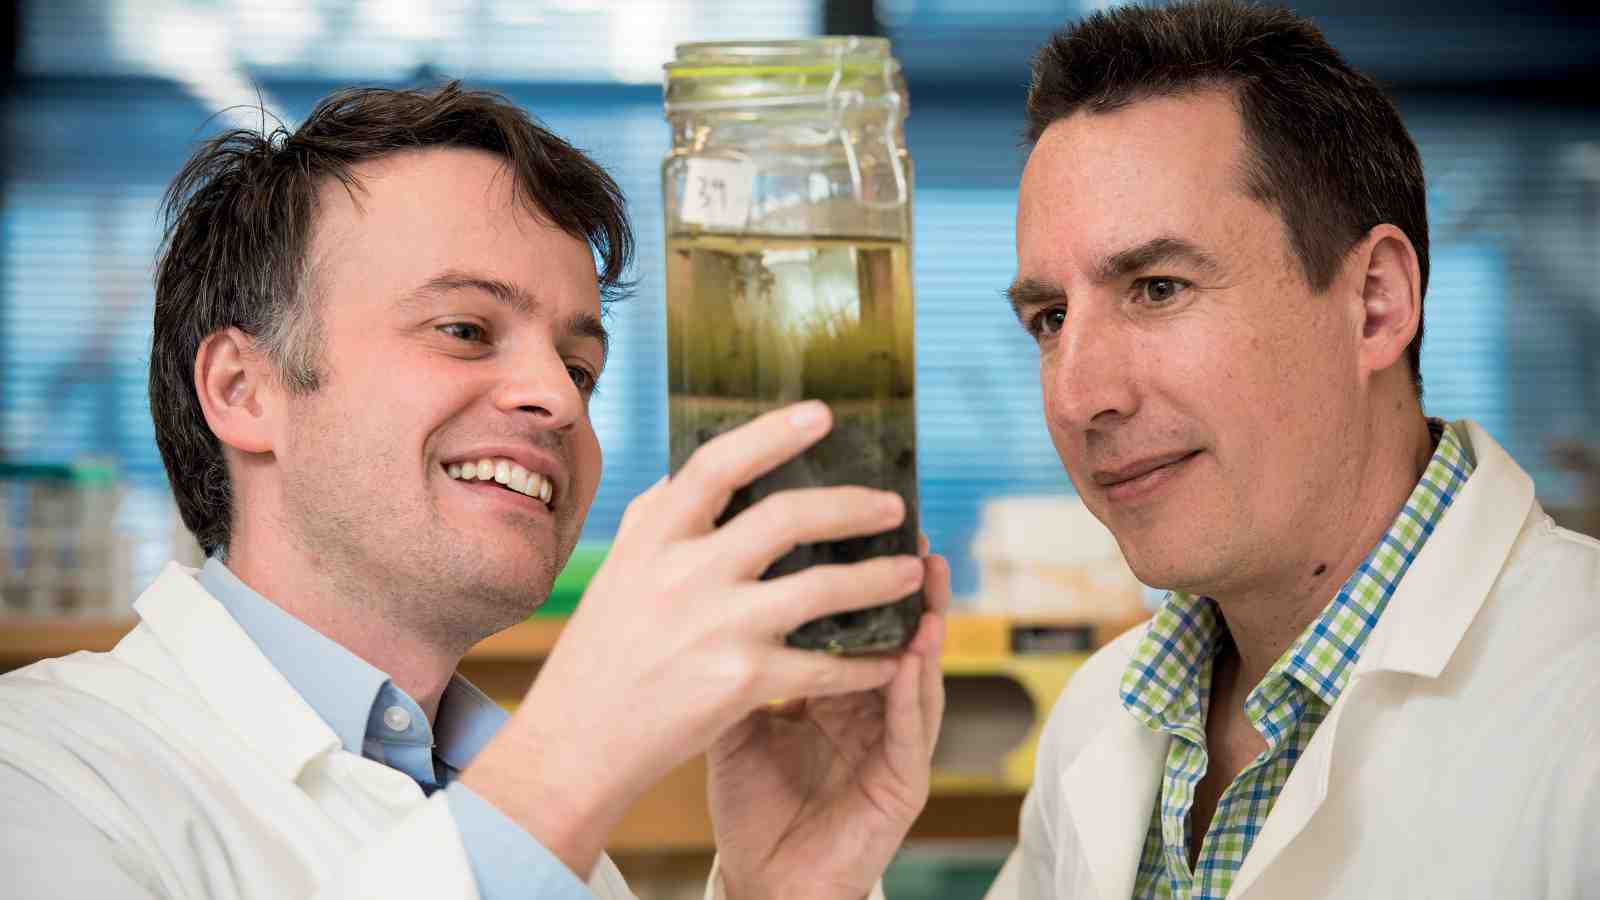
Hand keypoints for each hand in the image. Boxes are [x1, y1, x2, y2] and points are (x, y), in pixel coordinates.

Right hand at [461, 401, 923, 878]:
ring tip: (912, 573)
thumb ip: (659, 518)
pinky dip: (864, 663)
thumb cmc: (603, 651)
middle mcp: (684, 575)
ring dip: (878, 579)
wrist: (578, 743)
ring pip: (821, 589)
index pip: (718, 465)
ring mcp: (716, 628)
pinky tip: (887, 659)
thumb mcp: (619, 569)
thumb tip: (699, 467)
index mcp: (654, 539)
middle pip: (786, 518)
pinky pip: (823, 664)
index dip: (772, 433)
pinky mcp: (740, 682)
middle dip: (852, 507)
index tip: (823, 414)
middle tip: (895, 506)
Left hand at [707, 539, 949, 899]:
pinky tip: (914, 657)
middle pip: (897, 637)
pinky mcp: (903, 784)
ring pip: (918, 675)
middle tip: (913, 534)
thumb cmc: (751, 805)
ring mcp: (891, 746)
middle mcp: (870, 711)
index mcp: (834, 691)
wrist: (759, 882)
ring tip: (928, 580)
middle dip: (908, 586)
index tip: (861, 526)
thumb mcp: (736, 721)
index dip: (862, 579)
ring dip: (925, 628)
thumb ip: (740, 664)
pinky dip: (914, 692)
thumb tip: (715, 594)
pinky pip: (912, 731)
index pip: (857, 624)